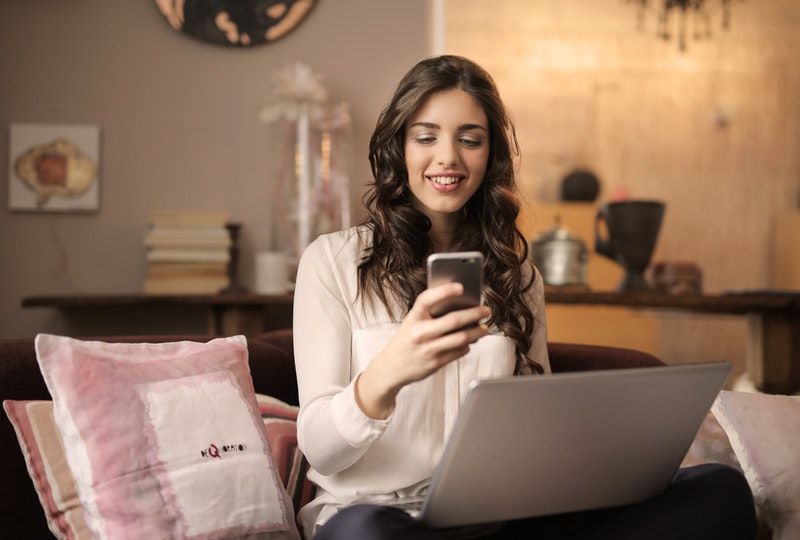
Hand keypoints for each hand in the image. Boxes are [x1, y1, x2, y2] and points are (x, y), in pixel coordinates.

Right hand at [355, 282, 490, 418]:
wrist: (390, 368)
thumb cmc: (405, 341)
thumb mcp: (411, 323)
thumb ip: (429, 314)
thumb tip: (458, 305)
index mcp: (412, 319)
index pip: (427, 299)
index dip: (444, 291)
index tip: (461, 287)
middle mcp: (419, 333)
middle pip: (453, 321)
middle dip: (474, 314)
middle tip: (486, 310)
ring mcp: (428, 349)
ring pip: (460, 338)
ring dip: (476, 332)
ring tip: (484, 328)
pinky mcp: (435, 363)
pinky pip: (458, 352)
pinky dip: (467, 346)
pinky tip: (469, 342)